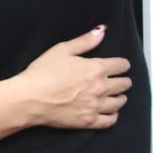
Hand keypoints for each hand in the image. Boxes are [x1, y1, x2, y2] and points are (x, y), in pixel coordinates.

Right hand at [12, 27, 131, 131]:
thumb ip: (85, 41)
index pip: (121, 65)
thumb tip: (102, 31)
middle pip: (123, 84)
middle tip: (121, 80)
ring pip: (119, 102)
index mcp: (96, 68)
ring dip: (121, 97)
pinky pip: (109, 120)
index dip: (123, 64)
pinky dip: (113, 116)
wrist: (29, 99)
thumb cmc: (42, 73)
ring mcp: (95, 106)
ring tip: (118, 96)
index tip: (122, 65)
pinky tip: (112, 113)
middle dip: (124, 80)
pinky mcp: (88, 121)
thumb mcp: (62, 50)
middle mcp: (100, 88)